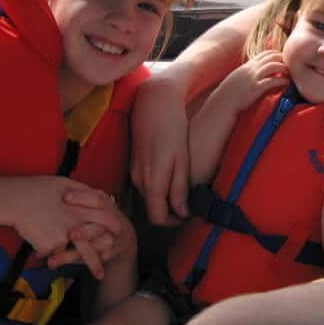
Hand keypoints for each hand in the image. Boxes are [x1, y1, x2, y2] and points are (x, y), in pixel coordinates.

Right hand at [9, 176, 121, 278]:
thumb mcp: (66, 183)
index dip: (113, 225)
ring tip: (100, 275)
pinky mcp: (52, 245)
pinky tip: (37, 236)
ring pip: (79, 253)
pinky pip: (51, 250)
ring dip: (92, 263)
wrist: (17, 200)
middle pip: (96, 241)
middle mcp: (77, 223)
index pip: (105, 217)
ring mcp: (65, 236)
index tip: (119, 231)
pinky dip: (45, 247)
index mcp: (82, 207)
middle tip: (114, 263)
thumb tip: (98, 194)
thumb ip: (83, 192)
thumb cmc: (38, 189)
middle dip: (106, 253)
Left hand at [46, 189, 136, 279]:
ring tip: (52, 257)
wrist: (123, 238)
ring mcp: (109, 241)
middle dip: (84, 232)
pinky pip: (86, 259)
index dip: (82, 198)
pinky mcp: (104, 255)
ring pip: (91, 248)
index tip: (64, 198)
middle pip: (99, 227)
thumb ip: (84, 198)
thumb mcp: (97, 204)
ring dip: (71, 253)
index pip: (97, 200)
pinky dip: (68, 260)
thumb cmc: (101, 218)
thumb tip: (60, 191)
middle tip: (69, 234)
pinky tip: (53, 262)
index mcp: (107, 206)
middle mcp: (111, 223)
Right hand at [131, 75, 189, 225]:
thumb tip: (182, 213)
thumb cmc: (173, 127)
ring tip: (183, 190)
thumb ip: (179, 187)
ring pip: (149, 197)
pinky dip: (158, 188)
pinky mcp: (134, 163)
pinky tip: (171, 176)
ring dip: (164, 200)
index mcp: (152, 180)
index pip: (157, 218)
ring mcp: (134, 171)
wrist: (154, 101)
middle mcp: (139, 179)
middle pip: (152, 209)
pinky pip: (145, 185)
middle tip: (189, 204)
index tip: (188, 215)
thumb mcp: (182, 158)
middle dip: (170, 212)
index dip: (173, 222)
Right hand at [216, 50, 289, 111]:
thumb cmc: (230, 92)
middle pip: (271, 57)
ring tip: (290, 74)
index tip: (283, 59)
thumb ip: (248, 72)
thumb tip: (257, 70)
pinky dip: (282, 80)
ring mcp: (254, 78)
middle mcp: (251, 69)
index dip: (276, 54)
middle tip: (290, 65)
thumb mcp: (238, 77)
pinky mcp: (256, 88)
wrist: (223, 102)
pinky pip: (272, 81)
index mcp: (248, 65)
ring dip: (284, 68)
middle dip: (283, 59)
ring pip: (273, 66)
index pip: (265, 53)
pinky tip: (287, 83)